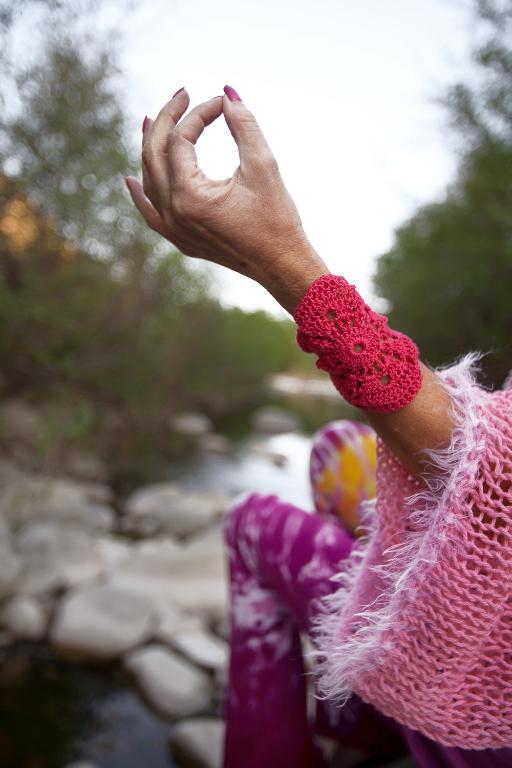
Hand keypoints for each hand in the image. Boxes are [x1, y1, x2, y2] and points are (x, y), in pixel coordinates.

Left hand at [125, 86, 327, 313]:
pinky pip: (151, 213)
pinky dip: (142, 194)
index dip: (199, 114)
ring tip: (153, 121)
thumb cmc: (277, 219)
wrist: (282, 265)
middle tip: (182, 95)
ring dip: (150, 149)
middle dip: (167, 120)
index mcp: (190, 196)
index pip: (181, 140)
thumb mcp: (263, 166)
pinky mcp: (181, 240)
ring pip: (150, 181)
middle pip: (155, 156)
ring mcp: (174, 230)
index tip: (220, 102)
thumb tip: (227, 93)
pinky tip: (132, 180)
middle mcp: (174, 214)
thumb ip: (244, 125)